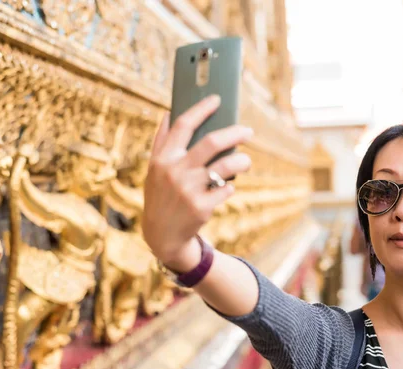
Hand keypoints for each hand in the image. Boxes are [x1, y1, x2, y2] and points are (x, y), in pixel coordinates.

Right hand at [142, 95, 252, 269]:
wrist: (162, 235)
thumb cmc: (161, 196)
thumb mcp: (154, 170)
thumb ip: (161, 142)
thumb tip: (169, 113)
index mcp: (163, 158)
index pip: (184, 125)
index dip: (202, 109)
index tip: (217, 99)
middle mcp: (175, 171)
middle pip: (212, 142)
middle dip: (235, 133)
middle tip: (248, 132)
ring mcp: (189, 190)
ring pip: (226, 166)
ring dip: (242, 161)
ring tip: (246, 161)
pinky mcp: (202, 207)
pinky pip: (227, 188)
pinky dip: (230, 185)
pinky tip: (227, 187)